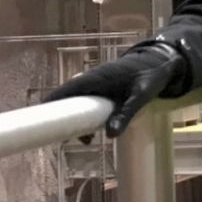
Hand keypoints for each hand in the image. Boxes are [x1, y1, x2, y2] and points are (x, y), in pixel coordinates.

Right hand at [44, 43, 185, 136]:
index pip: (63, 92)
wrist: (162, 62)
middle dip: (62, 120)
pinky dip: (84, 117)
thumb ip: (126, 114)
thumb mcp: (141, 95)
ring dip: (75, 121)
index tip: (38, 125)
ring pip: (75, 104)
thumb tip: (110, 135)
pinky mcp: (101, 89)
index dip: (49, 106)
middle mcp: (90, 80)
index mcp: (95, 78)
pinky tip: (92, 133)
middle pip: (65, 101)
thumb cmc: (151, 75)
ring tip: (85, 140)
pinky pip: (85, 103)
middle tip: (66, 140)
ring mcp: (95, 84)